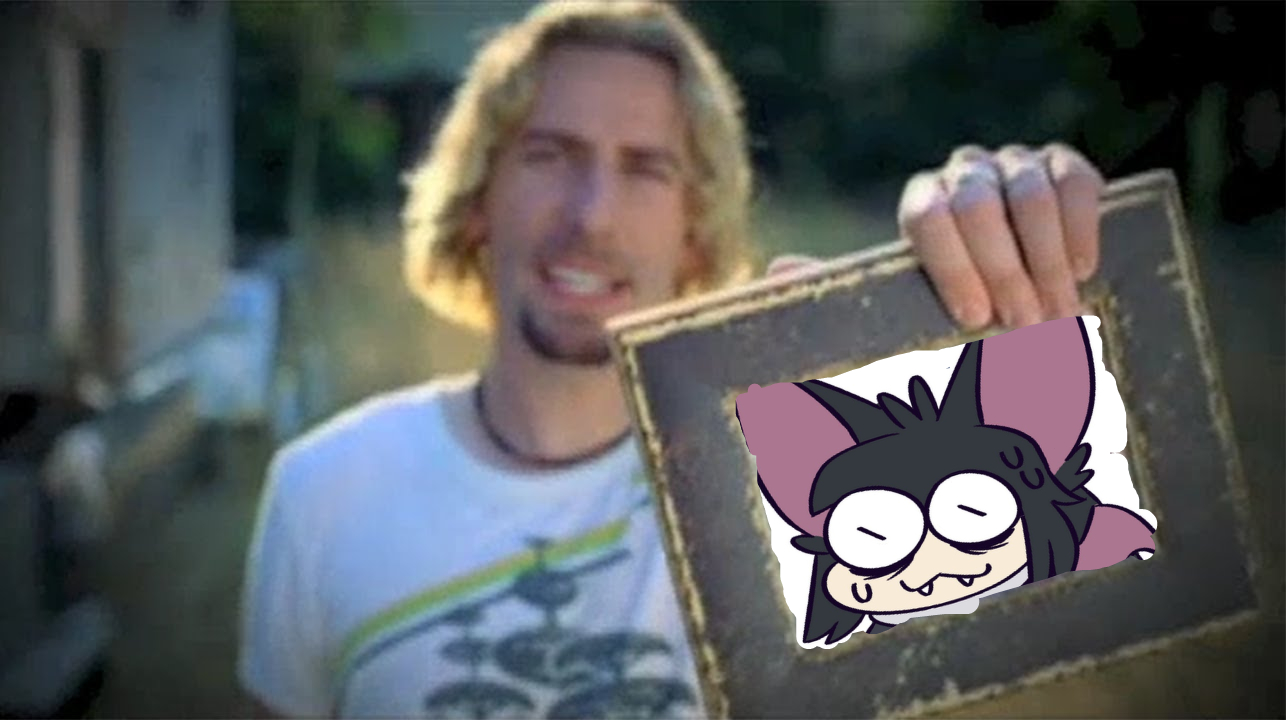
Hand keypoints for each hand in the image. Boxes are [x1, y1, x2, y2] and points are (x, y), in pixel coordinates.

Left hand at [898, 143, 1105, 329]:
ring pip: (1031, 198)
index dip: (951, 268)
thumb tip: (957, 364)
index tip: (976, 318)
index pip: (927, 218)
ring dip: (1046, 263)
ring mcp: (1014, 161)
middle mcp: (965, 171)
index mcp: (924, 198)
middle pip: (977, 207)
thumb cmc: (978, 290)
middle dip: (1003, 272)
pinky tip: (1082, 271)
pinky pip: (1075, 184)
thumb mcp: (957, 302)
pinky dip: (1081, 231)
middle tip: (1025, 324)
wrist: (1021, 255)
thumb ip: (959, 318)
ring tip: (1060, 313)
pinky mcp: (1062, 161)